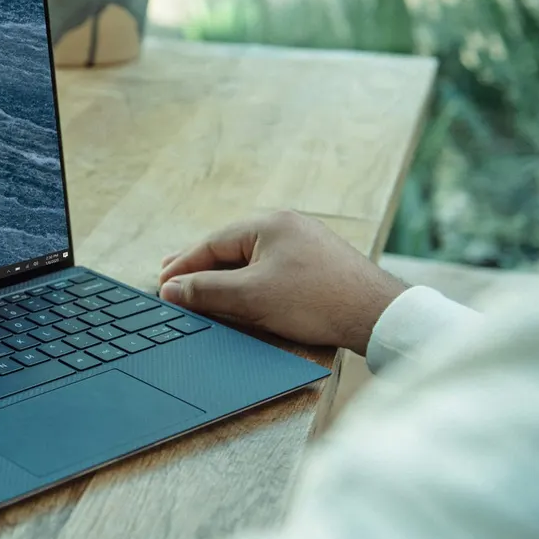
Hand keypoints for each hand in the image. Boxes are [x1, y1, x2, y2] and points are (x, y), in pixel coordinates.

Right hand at [157, 210, 406, 354]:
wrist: (377, 315)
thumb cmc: (316, 301)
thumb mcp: (250, 297)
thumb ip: (206, 290)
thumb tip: (171, 289)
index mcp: (270, 223)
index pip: (212, 243)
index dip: (183, 266)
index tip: (161, 285)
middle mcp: (288, 226)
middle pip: (230, 246)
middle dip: (199, 266)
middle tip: (169, 278)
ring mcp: (306, 243)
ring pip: (251, 258)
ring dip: (223, 275)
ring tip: (200, 288)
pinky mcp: (319, 265)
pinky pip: (271, 268)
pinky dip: (249, 281)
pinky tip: (241, 294)